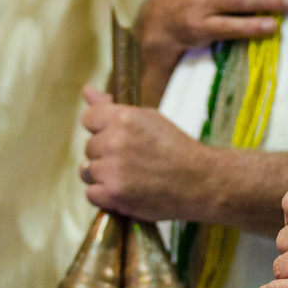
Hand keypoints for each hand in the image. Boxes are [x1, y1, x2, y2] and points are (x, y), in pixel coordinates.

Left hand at [79, 86, 212, 220]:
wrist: (201, 182)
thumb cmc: (177, 149)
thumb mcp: (149, 119)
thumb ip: (113, 108)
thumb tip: (86, 91)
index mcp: (124, 118)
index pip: (88, 119)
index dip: (100, 129)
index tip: (114, 138)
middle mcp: (115, 141)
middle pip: (89, 147)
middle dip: (105, 154)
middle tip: (131, 161)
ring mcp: (112, 169)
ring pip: (87, 171)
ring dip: (103, 176)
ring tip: (128, 177)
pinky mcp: (113, 194)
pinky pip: (91, 193)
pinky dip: (105, 196)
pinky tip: (125, 191)